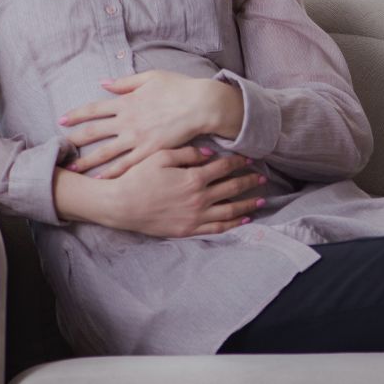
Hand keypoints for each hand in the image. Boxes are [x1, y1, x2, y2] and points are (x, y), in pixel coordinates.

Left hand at [61, 71, 242, 177]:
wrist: (202, 105)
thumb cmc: (179, 88)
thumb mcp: (151, 77)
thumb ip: (125, 82)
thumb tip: (103, 83)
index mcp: (126, 102)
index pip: (94, 109)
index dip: (76, 115)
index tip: (62, 121)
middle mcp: (127, 121)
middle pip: (94, 132)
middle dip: (74, 141)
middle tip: (59, 149)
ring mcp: (137, 138)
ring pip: (106, 152)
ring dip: (87, 162)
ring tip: (72, 171)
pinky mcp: (150, 151)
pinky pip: (127, 165)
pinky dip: (111, 173)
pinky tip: (100, 180)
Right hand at [105, 147, 264, 237]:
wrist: (120, 205)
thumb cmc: (138, 177)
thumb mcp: (161, 157)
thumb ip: (188, 154)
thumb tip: (211, 153)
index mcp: (194, 178)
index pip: (224, 167)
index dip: (239, 161)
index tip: (249, 158)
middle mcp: (199, 198)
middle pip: (232, 188)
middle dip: (250, 181)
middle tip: (263, 177)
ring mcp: (195, 216)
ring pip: (230, 210)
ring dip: (248, 204)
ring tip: (261, 199)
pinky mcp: (188, 230)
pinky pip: (217, 227)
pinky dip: (233, 223)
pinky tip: (244, 219)